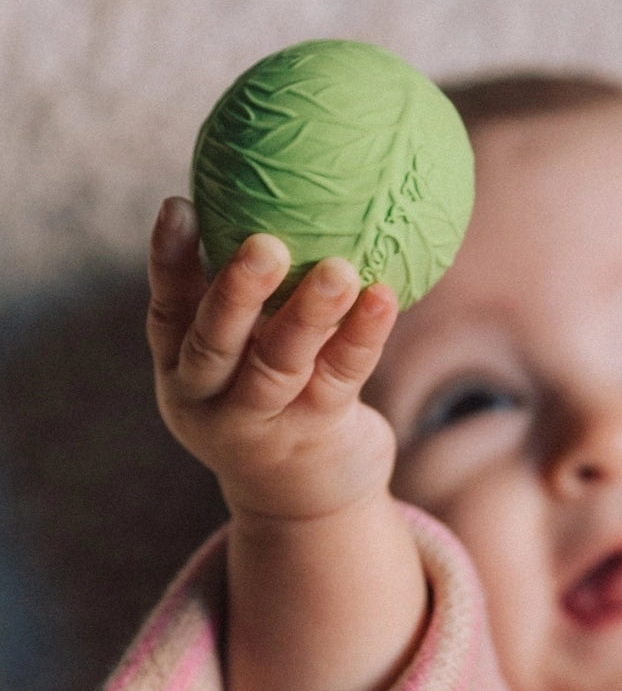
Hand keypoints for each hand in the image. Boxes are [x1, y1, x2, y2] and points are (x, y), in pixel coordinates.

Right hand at [147, 196, 398, 520]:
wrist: (303, 502)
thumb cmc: (274, 401)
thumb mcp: (244, 357)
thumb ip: (249, 296)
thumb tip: (282, 188)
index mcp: (182, 370)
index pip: (168, 310)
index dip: (169, 260)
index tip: (179, 203)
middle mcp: (210, 400)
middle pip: (215, 342)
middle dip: (235, 291)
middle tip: (264, 243)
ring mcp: (261, 424)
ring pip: (280, 363)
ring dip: (309, 314)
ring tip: (340, 269)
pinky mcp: (314, 436)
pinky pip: (341, 377)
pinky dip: (362, 336)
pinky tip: (385, 296)